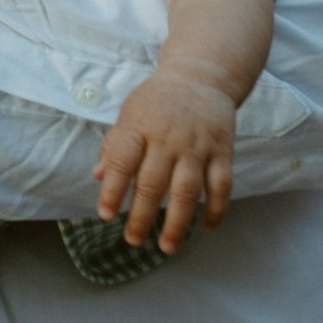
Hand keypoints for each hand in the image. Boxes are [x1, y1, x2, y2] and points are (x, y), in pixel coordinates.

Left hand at [94, 71, 235, 253]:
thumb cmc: (157, 101)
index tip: (106, 215)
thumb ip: (115, 145)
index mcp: (140, 126)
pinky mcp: (223, 151)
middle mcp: (169, 137)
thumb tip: (99, 176)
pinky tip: (206, 229)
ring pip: (188, 190)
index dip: (113, 190)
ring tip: (167, 246)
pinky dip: (215, 210)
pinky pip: (222, 186)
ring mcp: (198, 146)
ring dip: (178, 222)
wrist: (202, 76)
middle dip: (142, 216)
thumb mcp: (129, 113)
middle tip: (132, 241)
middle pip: (153, 182)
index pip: (122, 160)